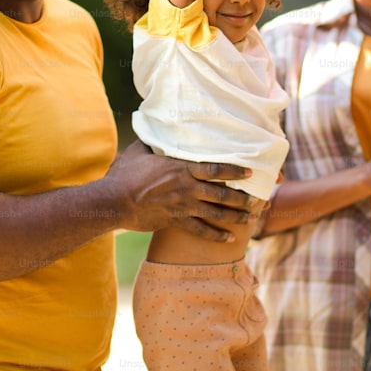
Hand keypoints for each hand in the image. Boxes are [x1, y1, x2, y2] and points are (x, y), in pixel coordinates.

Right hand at [108, 140, 255, 241]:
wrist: (113, 201)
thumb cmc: (124, 174)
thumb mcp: (139, 151)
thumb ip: (153, 143)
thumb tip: (156, 130)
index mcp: (181, 167)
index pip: (215, 167)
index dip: (235, 170)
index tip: (250, 172)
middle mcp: (187, 186)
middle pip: (222, 192)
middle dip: (242, 197)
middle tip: (257, 200)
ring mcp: (183, 205)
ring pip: (216, 212)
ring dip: (235, 216)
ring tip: (251, 219)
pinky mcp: (175, 221)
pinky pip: (200, 230)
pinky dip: (216, 235)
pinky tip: (229, 239)